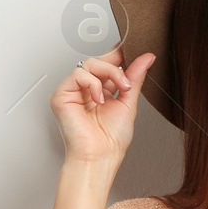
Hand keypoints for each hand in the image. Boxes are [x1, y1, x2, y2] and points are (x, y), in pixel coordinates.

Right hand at [50, 45, 155, 166]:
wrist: (99, 157)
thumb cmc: (111, 140)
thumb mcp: (129, 102)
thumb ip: (135, 77)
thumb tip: (146, 58)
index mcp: (101, 91)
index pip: (107, 64)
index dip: (118, 55)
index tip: (133, 51)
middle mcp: (86, 90)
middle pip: (98, 61)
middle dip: (116, 67)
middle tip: (127, 80)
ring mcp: (73, 91)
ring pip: (89, 64)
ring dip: (109, 73)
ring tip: (119, 90)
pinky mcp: (61, 95)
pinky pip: (78, 74)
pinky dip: (93, 83)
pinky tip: (99, 99)